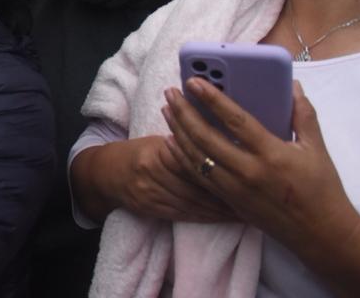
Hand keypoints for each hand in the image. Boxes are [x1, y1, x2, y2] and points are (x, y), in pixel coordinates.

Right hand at [86, 136, 233, 221]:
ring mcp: (151, 193)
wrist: (105, 173)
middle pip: (196, 186)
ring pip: (192, 204)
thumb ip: (184, 144)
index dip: (220, 170)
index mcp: (158, 151)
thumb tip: (220, 142)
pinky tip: (222, 219)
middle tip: (254, 197)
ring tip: (245, 211)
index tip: (245, 174)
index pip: (194, 161)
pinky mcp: (150, 209)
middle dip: (226, 194)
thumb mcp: (158, 141)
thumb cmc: (137, 152)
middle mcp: (153, 173)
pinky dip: (206, 217)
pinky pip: (183, 215)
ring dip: (220, 210)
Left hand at [163, 80, 359, 259]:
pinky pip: (198, 176)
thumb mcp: (317, 148)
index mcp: (271, 154)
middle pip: (206, 137)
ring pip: (196, 156)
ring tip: (167, 110)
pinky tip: (171, 140)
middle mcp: (248, 171)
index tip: (194, 82)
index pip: (235, 120)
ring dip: (177, 131)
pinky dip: (181, 156)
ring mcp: (235, 188)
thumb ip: (302, 114)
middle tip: (171, 92)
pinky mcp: (228, 200)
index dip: (212, 99)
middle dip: (184, 112)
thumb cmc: (321, 188)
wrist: (319, 233)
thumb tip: (291, 86)